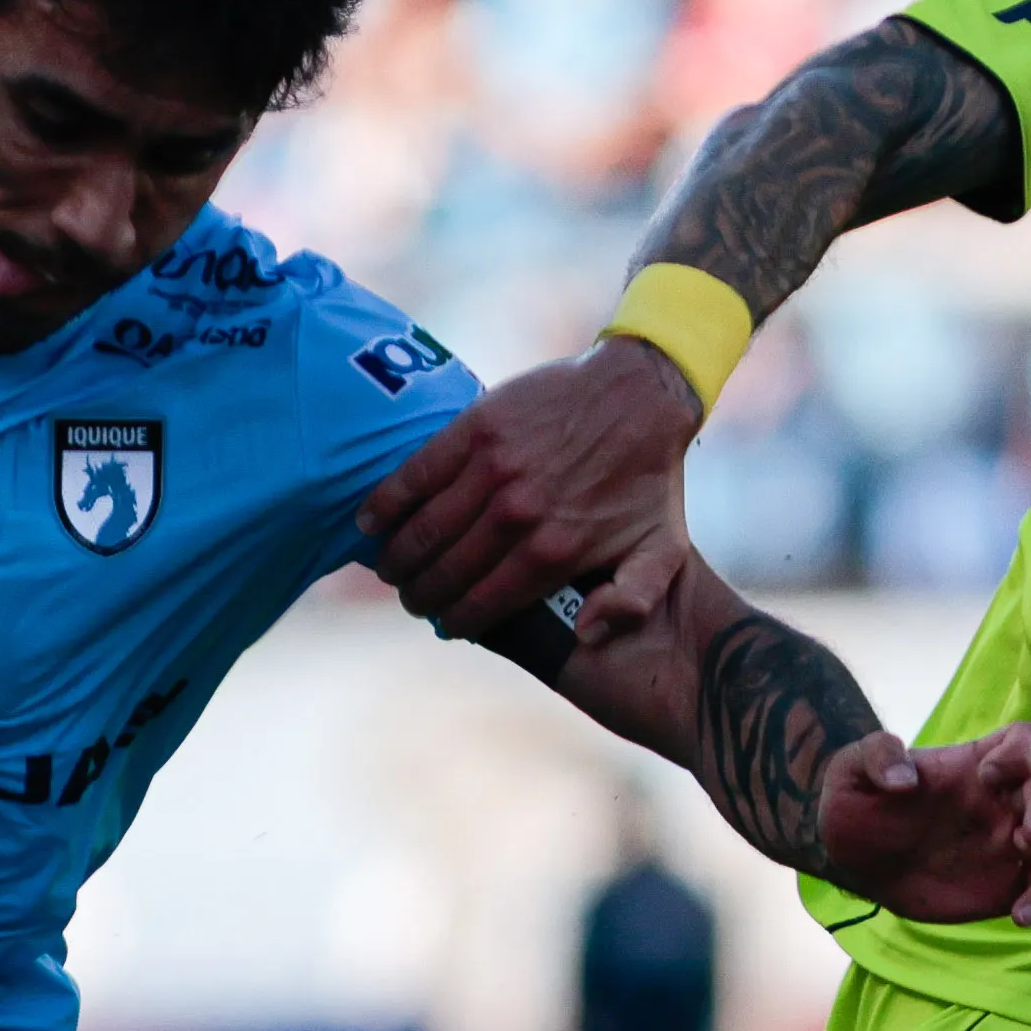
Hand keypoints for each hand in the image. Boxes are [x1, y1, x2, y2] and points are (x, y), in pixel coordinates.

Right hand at [359, 341, 702, 636]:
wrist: (641, 394)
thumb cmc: (649, 479)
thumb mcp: (661, 551)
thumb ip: (630, 603)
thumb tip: (586, 635)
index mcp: (553, 553)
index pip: (484, 604)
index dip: (456, 620)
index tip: (443, 624)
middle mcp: (517, 516)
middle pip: (446, 571)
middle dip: (419, 594)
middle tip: (410, 598)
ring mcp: (493, 470)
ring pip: (424, 528)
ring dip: (396, 556)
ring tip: (389, 568)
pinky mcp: (476, 429)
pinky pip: (417, 474)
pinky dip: (386, 502)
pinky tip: (370, 522)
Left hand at [818, 720, 1030, 926]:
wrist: (853, 862)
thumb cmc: (858, 805)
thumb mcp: (851, 769)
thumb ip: (876, 757)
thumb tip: (903, 779)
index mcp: (977, 762)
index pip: (1025, 740)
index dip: (1021, 752)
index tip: (989, 775)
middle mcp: (1003, 800)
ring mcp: (1009, 843)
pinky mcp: (1007, 883)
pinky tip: (1021, 917)